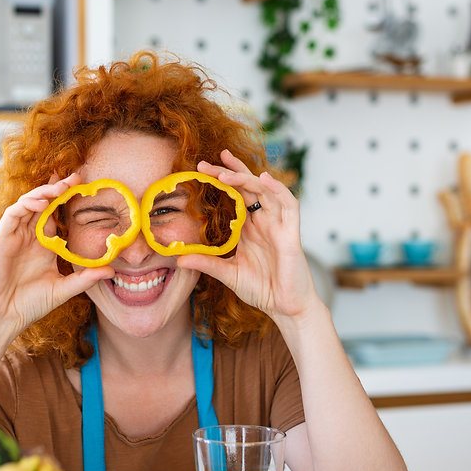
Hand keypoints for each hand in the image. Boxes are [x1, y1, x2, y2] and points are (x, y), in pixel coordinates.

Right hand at [0, 173, 112, 336]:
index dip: (67, 200)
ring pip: (28, 203)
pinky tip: (41, 201)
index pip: (56, 215)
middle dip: (58, 188)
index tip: (85, 187)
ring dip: (44, 192)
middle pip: (43, 203)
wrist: (3, 317)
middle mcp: (29, 237)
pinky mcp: (2, 238)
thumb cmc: (29, 305)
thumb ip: (85, 278)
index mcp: (44, 245)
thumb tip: (112, 270)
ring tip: (61, 186)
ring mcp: (15, 236)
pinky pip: (13, 213)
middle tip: (77, 178)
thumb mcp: (63, 289)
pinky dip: (26, 204)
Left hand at [175, 150, 319, 325]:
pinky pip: (289, 204)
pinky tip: (264, 179)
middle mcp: (264, 221)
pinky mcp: (291, 233)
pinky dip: (278, 189)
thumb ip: (206, 263)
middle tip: (205, 163)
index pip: (235, 195)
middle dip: (229, 170)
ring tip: (225, 172)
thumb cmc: (261, 289)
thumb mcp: (228, 274)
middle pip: (248, 186)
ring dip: (246, 178)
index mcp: (249, 227)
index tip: (199, 169)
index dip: (221, 179)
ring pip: (265, 190)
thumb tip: (179, 259)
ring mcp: (278, 224)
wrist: (285, 307)